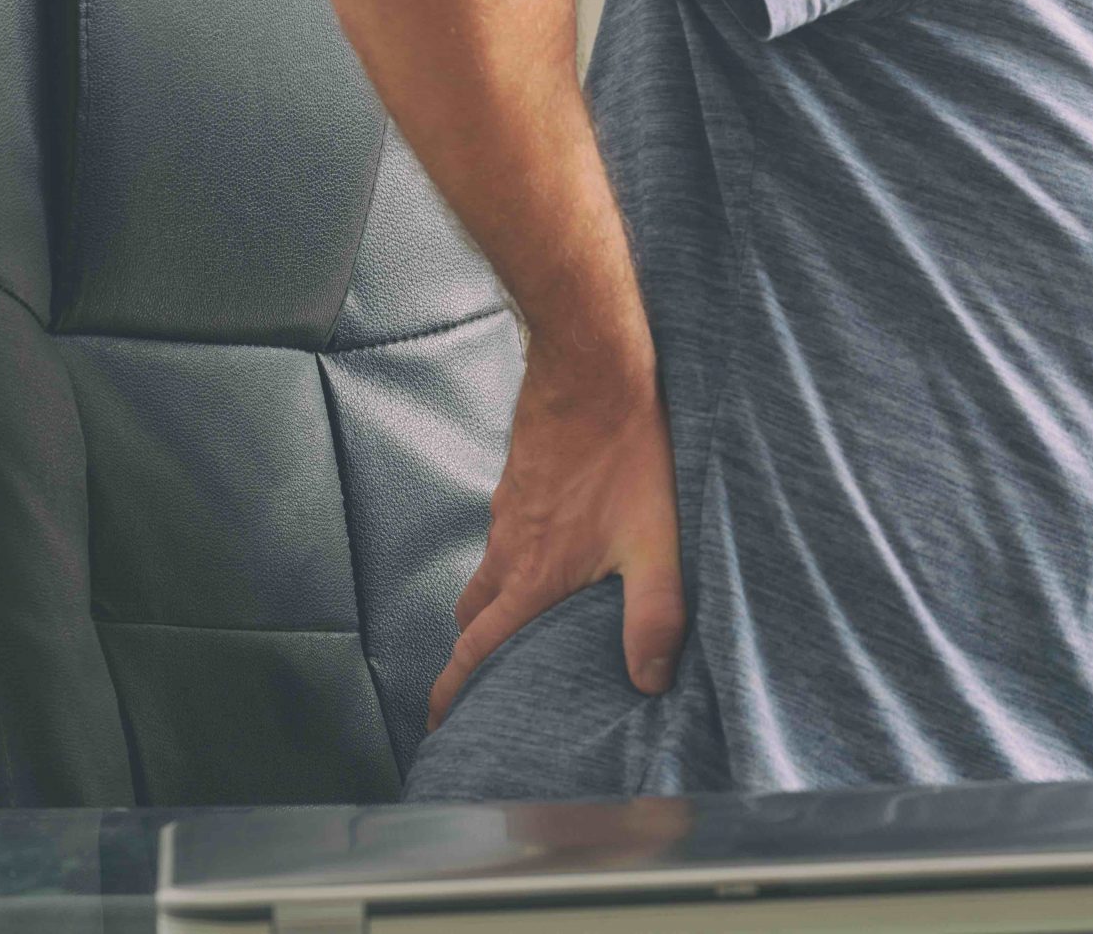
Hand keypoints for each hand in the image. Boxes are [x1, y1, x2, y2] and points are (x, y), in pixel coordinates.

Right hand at [427, 351, 686, 730]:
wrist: (594, 372)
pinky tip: (554, 548)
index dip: (453, 690)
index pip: (477, 649)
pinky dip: (514, 555)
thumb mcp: (655, 542)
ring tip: (524, 618)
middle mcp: (509, 549)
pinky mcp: (519, 482)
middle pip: (474, 616)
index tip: (438, 720)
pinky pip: (504, 533)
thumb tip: (651, 680)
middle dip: (472, 652)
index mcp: (533, 577)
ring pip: (487, 571)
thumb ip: (655, 615)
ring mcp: (509, 511)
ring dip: (494, 602)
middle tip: (484, 678)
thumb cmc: (626, 454)